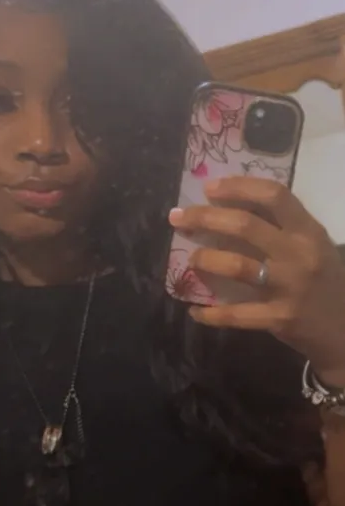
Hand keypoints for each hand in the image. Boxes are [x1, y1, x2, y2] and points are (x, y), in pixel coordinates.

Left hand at [169, 176, 344, 384]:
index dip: (238, 187)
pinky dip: (211, 313)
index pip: (274, 195)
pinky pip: (236, 314)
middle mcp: (299, 255)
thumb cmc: (325, 282)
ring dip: (205, 259)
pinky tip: (195, 311)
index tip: (210, 188)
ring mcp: (289, 288)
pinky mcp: (279, 318)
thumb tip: (229, 209)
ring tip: (190, 260)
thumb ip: (282, 229)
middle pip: (245, 225)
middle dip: (205, 217)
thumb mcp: (314, 247)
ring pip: (237, 265)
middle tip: (180, 217)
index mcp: (309, 232)